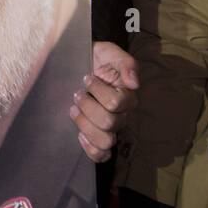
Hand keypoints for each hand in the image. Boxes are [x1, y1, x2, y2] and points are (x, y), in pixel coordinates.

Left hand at [70, 40, 138, 162]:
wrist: (78, 64)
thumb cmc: (97, 58)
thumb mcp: (110, 52)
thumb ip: (126, 63)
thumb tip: (134, 83)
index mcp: (127, 95)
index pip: (117, 102)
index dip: (99, 92)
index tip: (86, 78)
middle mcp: (121, 114)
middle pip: (109, 122)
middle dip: (87, 107)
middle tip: (76, 94)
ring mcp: (110, 128)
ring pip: (105, 140)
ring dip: (85, 125)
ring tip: (73, 110)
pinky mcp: (97, 137)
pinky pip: (101, 155)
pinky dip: (90, 149)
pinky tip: (79, 135)